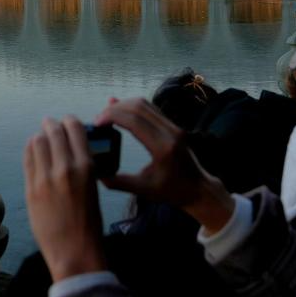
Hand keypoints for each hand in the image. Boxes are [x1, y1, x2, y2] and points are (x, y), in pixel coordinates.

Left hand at [24, 117, 105, 281]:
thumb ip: (81, 165)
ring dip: (40, 136)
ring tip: (41, 138)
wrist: (75, 251)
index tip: (67, 120)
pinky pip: (27, 160)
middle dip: (52, 124)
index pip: (75, 129)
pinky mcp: (31, 190)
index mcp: (86, 167)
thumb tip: (69, 147)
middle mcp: (65, 169)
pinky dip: (30, 150)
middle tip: (50, 123)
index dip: (70, 120)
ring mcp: (45, 179)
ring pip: (37, 142)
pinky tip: (33, 151)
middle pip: (53, 131)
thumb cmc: (89, 222)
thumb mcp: (93, 187)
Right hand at [95, 98, 234, 233]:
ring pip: (146, 104)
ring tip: (107, 114)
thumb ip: (120, 182)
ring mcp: (174, 127)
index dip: (112, 116)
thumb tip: (97, 176)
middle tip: (99, 118)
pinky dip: (134, 107)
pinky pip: (152, 109)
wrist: (198, 189)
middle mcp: (170, 132)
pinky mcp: (174, 126)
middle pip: (138, 107)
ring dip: (124, 105)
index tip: (97, 122)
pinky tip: (121, 109)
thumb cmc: (172, 192)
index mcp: (162, 147)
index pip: (134, 121)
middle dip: (115, 108)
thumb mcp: (144, 190)